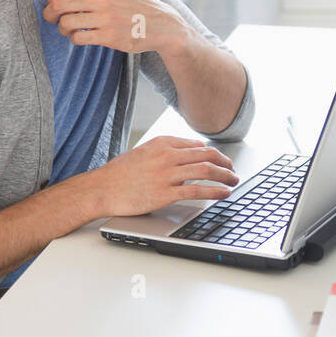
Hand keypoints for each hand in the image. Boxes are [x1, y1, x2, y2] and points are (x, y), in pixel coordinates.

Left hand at [43, 0, 188, 56]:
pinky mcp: (109, 36)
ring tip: (66, 28)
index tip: (52, 3)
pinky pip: (79, 38)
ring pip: (66, 23)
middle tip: (51, 18)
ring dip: (62, 28)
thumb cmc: (137, 1)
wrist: (162, 24)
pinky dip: (74, 38)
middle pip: (60, 4)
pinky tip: (79, 36)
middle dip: (49, 13)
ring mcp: (106, 18)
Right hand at [97, 134, 237, 215]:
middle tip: (233, 170)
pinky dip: (215, 191)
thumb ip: (166, 150)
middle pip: (207, 155)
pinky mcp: (165, 193)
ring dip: (225, 176)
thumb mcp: (144, 152)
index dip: (214, 153)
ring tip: (233, 181)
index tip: (222, 160)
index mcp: (162, 143)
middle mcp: (167, 156)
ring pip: (206, 170)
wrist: (102, 189)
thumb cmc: (120, 173)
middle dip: (225, 163)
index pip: (197, 145)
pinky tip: (223, 193)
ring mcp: (167, 174)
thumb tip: (190, 152)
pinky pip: (197, 190)